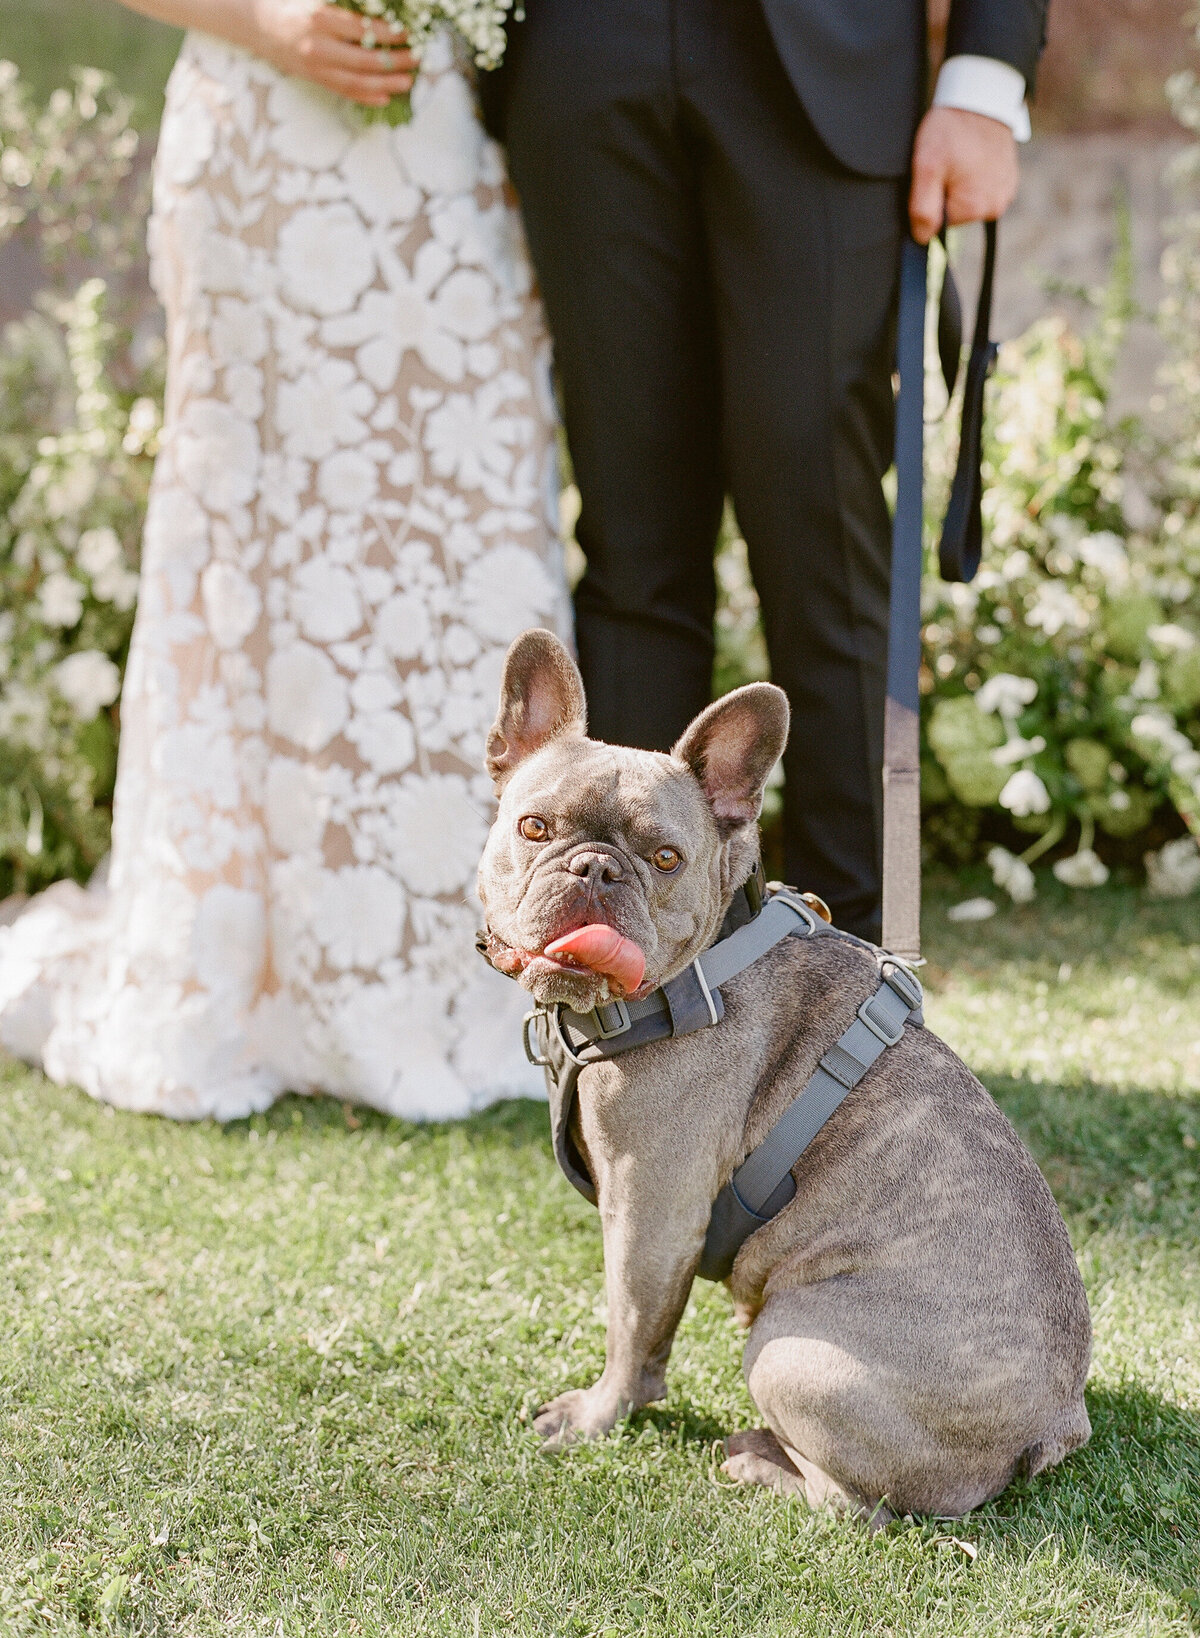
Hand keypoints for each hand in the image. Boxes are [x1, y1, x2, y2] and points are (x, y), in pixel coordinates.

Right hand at [247, 1, 415, 106]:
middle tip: (417, 58)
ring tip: (408, 81)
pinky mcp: (315, 79)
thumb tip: (378, 8)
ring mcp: (316, 67)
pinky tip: (385, 97)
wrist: (257, 24)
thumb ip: (346, 6)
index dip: (389, 33)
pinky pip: (344, 92)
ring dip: (387, 84)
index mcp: (320, 18)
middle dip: (395, 60)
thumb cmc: (291, 3)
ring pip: (358, 81)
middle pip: (366, 60)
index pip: (363, 29)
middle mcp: (318, 46)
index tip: (408, 32)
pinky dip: (367, 97)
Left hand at [908, 106, 1019, 244]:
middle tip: (948, 162)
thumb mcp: (926, 167)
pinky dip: (975, 176)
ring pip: (970, 201)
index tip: (935, 174)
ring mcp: (1006, 193)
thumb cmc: (951, 129)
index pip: (940, 223)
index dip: (932, 199)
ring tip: (961, 156)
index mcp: (975, 208)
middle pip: (957, 213)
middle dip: (947, 191)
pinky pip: (983, 189)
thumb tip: (922, 238)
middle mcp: (996, 207)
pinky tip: (973, 156)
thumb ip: (922, 208)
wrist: (982, 96)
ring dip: (961, 183)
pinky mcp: (1009, 180)